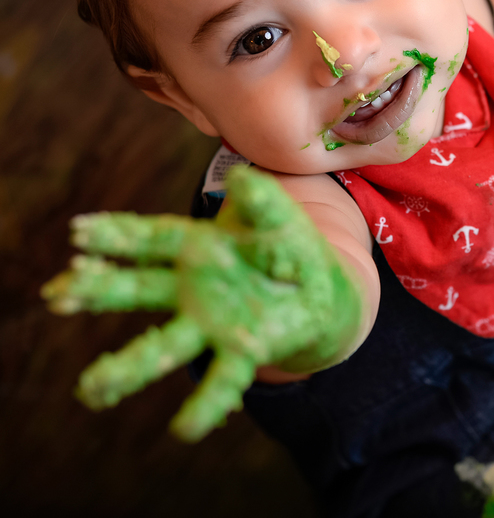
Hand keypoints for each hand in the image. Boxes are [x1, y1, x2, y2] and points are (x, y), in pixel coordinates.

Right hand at [41, 165, 361, 440]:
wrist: (321, 290)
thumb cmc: (290, 246)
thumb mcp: (279, 218)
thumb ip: (262, 201)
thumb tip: (243, 178)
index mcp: (197, 248)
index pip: (151, 241)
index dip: (116, 236)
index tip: (78, 232)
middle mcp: (193, 290)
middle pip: (140, 290)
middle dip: (99, 292)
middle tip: (58, 296)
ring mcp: (212, 324)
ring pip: (163, 347)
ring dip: (125, 369)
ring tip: (90, 391)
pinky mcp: (242, 352)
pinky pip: (219, 383)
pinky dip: (202, 407)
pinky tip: (183, 431)